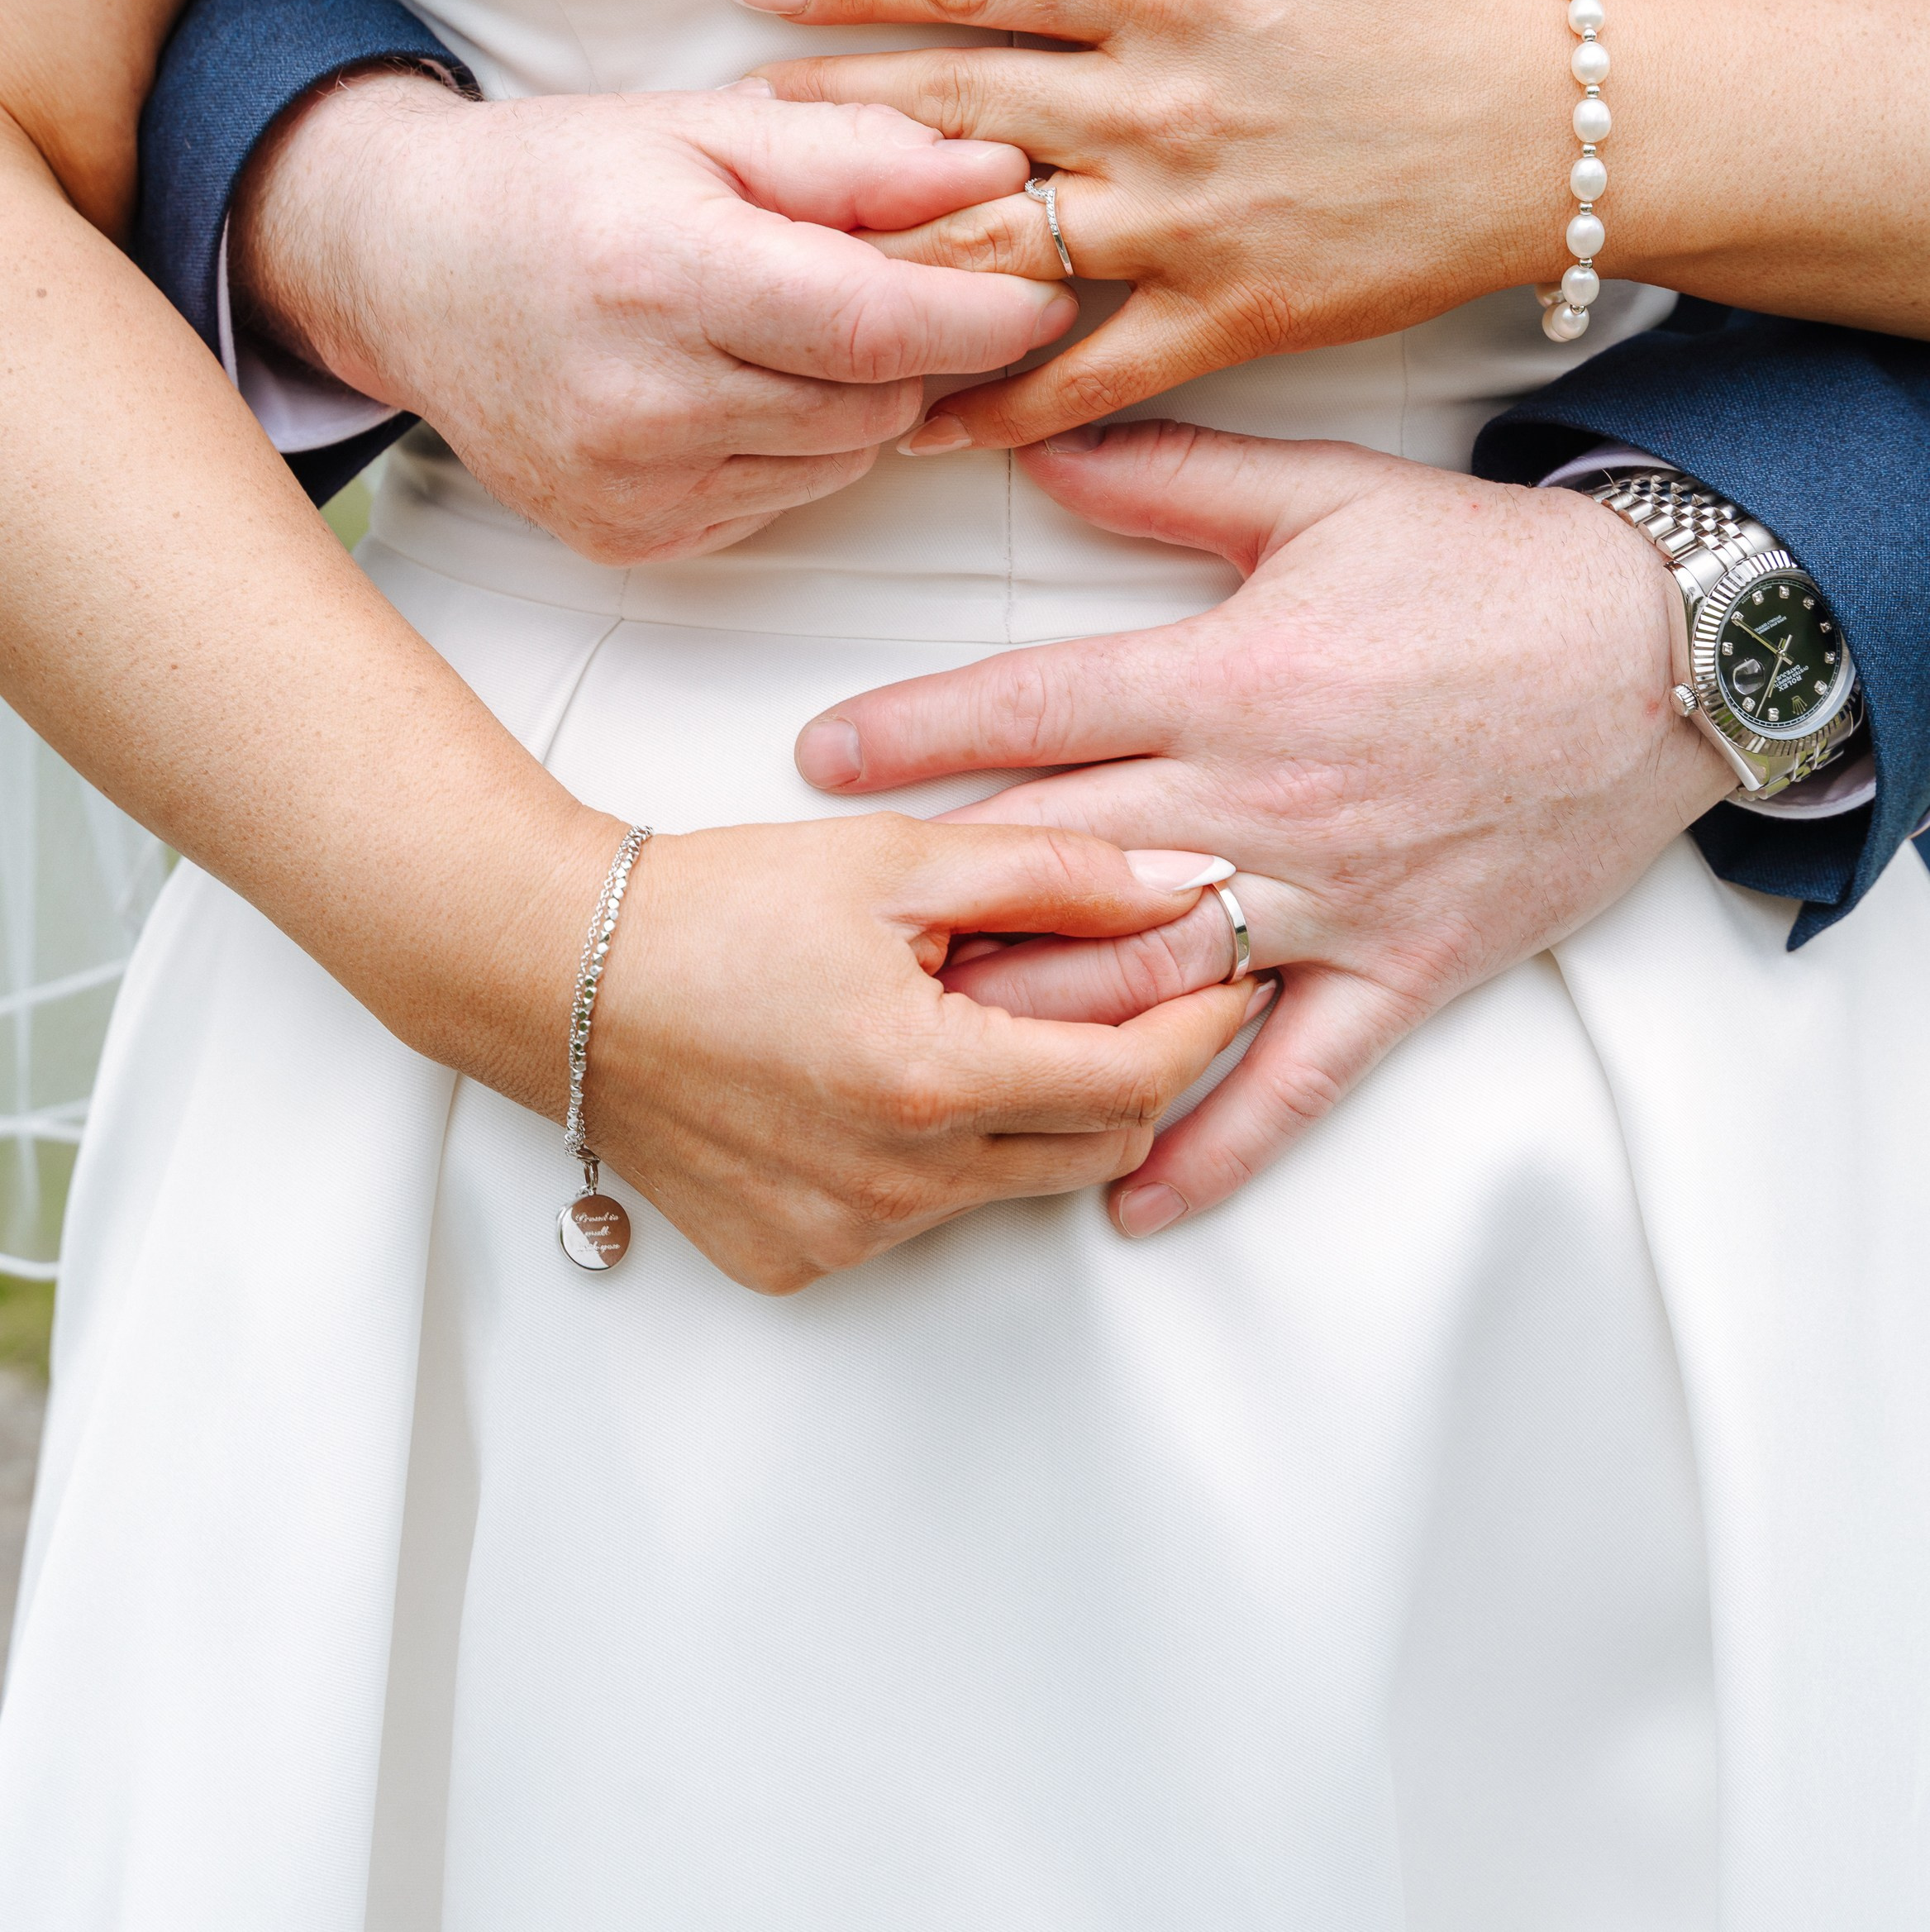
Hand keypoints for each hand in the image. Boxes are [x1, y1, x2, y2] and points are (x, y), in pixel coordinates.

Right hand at [230, 69, 1073, 560]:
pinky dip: (798, 444)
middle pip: (875, 400)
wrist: (404, 269)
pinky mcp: (632, 539)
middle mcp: (641, 401)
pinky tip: (738, 382)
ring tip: (794, 321)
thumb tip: (999, 169)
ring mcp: (632, 487)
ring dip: (862, 396)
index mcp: (662, 275)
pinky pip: (785, 498)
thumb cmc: (560, 181)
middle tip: (905, 280)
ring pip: (843, 458)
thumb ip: (856, 154)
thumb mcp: (703, 127)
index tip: (1043, 291)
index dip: (982, 314)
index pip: (876, 325)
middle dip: (923, 346)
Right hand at [588, 815, 1262, 1291]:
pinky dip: (940, 1157)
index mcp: (926, 1083)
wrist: (558, 977)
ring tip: (985, 1016)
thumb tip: (1181, 879)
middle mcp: (891, 1186)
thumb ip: (1054, 869)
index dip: (1203, 1030)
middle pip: (1090, 1149)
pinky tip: (893, 1077)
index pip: (1133, 1084)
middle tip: (1132, 994)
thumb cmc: (714, 907)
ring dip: (1031, 1110)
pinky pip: (919, 1219)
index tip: (1231, 983)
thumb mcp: (895, 860)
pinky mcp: (797, 1259)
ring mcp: (842, 1237)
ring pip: (1009, 1186)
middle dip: (1133, 1071)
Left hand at [741, 0, 1565, 448]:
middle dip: (828, 117)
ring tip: (783, 268)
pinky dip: (998, 402)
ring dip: (881, 258)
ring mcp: (1187, 222)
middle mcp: (1159, 104)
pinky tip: (914, 420)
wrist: (1545, 132)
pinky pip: (1090, 374)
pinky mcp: (1227, 317)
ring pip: (998, 245)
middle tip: (734, 130)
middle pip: (952, 109)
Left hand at [791, 422, 1735, 1235]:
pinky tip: (1128, 1194)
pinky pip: (1297, 1080)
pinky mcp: (1404, 971)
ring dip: (1037, 1025)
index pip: (1036, 711)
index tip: (822, 759)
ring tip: (929, 1054)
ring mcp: (1333, 898)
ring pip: (1153, 984)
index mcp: (1232, 676)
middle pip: (1064, 863)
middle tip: (837, 934)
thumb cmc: (1492, 570)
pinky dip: (1214, 1147)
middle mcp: (1263, 800)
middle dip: (944, 899)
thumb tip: (1039, 452)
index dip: (915, 732)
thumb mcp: (1324, 496)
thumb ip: (1171, 479)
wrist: (1669, 653)